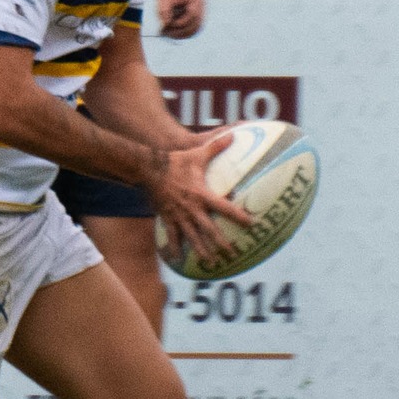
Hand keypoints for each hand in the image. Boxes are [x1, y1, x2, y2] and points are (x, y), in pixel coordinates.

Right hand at [144, 131, 251, 261]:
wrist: (148, 169)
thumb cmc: (175, 161)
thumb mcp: (196, 154)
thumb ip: (216, 147)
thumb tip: (233, 135)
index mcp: (201, 194)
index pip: (224, 208)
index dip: (238, 216)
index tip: (251, 224)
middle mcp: (191, 208)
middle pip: (209, 229)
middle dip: (221, 242)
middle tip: (232, 253)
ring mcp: (178, 215)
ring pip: (192, 236)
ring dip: (202, 250)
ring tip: (211, 263)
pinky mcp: (167, 217)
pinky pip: (172, 235)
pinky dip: (175, 247)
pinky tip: (178, 259)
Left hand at [155, 0, 204, 38]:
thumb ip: (165, 11)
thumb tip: (166, 25)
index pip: (192, 14)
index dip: (181, 22)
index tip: (170, 24)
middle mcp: (201, 5)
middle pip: (196, 23)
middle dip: (182, 30)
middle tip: (169, 34)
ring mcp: (201, 11)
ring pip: (197, 27)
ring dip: (185, 33)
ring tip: (171, 36)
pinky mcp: (198, 16)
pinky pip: (195, 27)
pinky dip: (186, 32)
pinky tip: (176, 35)